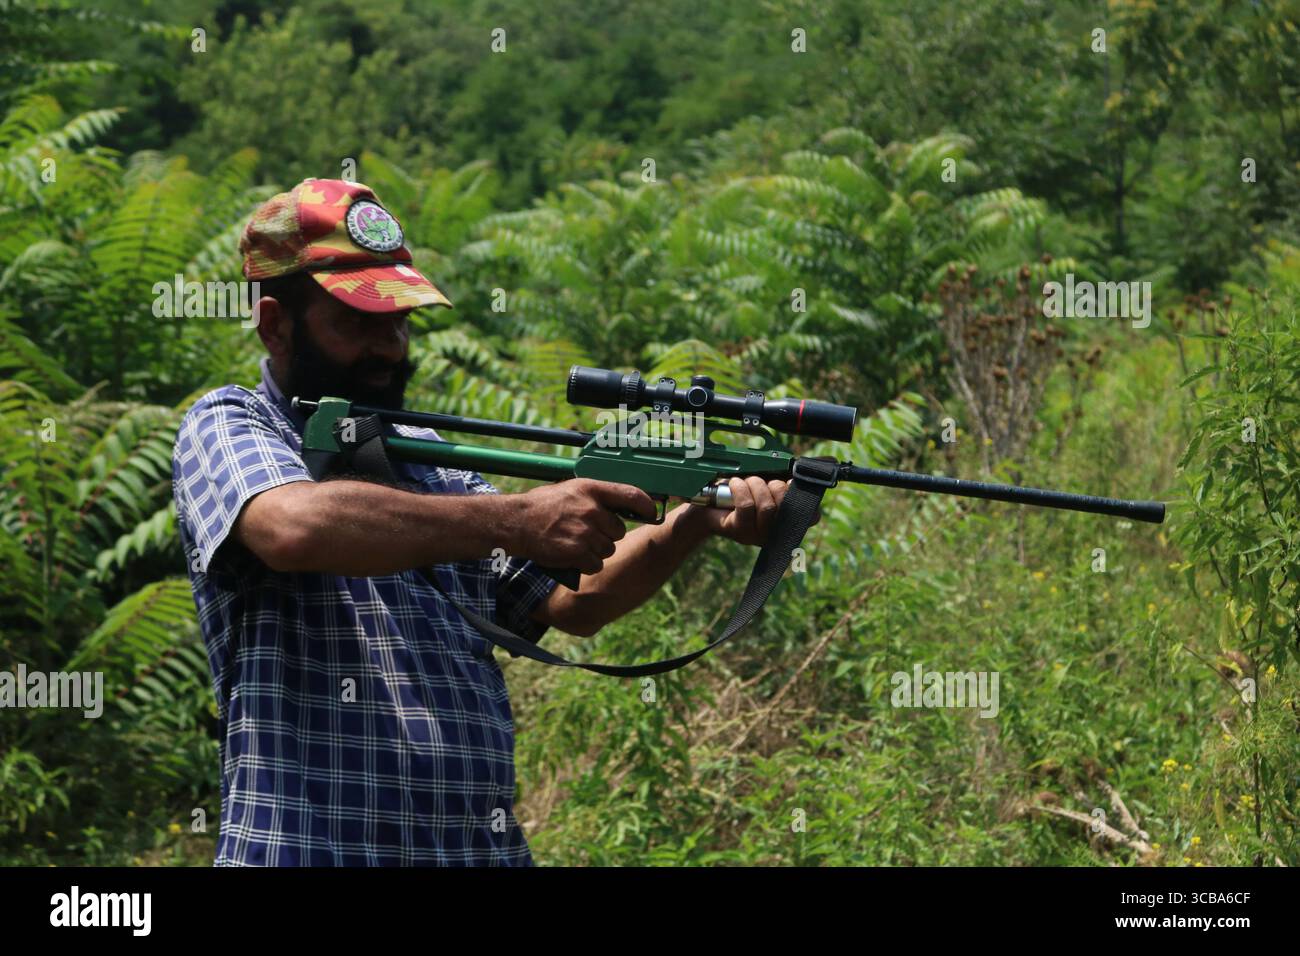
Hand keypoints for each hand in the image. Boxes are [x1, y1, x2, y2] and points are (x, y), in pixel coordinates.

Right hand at [508, 479, 657, 574]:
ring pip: (608, 549)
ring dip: (596, 551)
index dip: (647, 506)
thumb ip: (597, 496)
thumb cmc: (543, 505)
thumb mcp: (572, 489)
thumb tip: (624, 506)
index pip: (632, 495)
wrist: (517, 522)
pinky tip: (573, 556)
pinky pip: (596, 564)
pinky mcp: (578, 553)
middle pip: (619, 530)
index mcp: (591, 489)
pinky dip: (587, 565)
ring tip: (576, 543)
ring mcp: (585, 532)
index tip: (651, 513)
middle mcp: (592, 510)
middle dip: (607, 535)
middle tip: (588, 533)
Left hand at [690, 477, 817, 545]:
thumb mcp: (771, 477)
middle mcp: (777, 531)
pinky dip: (740, 488)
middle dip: (774, 484)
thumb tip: (831, 461)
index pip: (812, 515)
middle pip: (788, 504)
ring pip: (767, 506)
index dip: (802, 495)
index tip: (790, 481)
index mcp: (789, 519)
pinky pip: (747, 506)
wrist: (707, 503)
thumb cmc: (742, 489)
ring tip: (746, 481)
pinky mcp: (740, 532)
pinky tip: (734, 483)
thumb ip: (796, 471)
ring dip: (755, 485)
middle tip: (762, 480)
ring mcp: (759, 535)